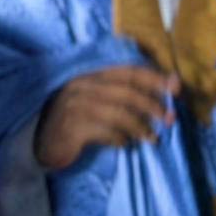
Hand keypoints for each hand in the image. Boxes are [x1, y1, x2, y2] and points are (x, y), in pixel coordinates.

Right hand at [33, 66, 179, 170]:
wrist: (40, 144)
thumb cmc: (73, 122)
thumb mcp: (93, 101)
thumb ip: (120, 94)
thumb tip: (161, 93)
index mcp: (88, 76)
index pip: (127, 71)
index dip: (154, 77)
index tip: (176, 88)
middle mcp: (81, 87)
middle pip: (127, 92)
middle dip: (152, 105)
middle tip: (169, 119)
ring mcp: (74, 107)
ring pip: (119, 114)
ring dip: (140, 127)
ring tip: (152, 138)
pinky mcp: (71, 129)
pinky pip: (105, 133)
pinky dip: (120, 139)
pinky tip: (125, 144)